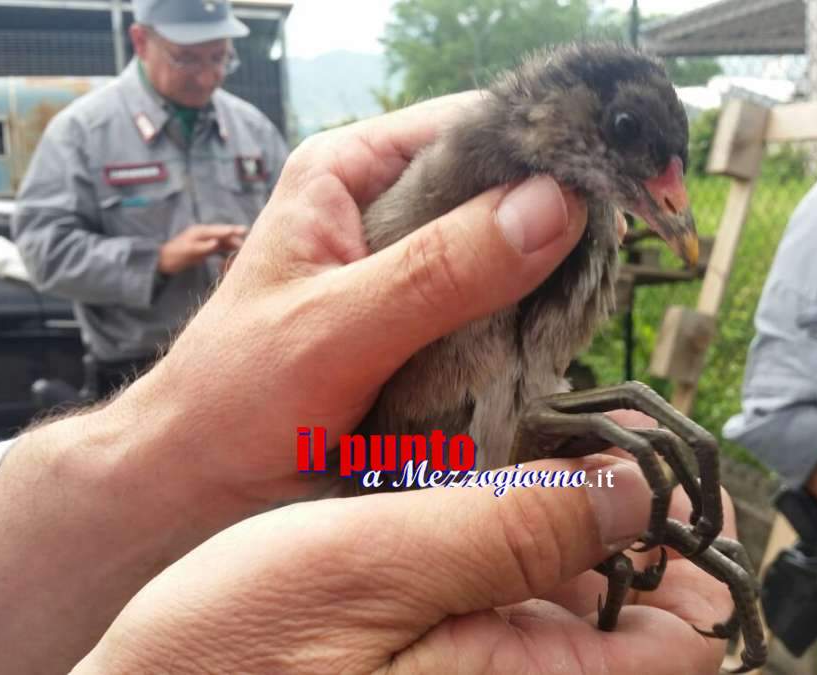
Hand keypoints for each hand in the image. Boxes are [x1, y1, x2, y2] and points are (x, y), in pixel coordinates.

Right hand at [71, 457, 734, 674]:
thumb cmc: (234, 653)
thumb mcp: (378, 563)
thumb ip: (516, 528)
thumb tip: (635, 488)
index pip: (685, 635)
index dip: (695, 544)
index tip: (672, 464)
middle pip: (636, 622)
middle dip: (626, 526)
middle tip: (594, 438)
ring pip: (570, 613)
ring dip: (567, 533)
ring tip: (540, 451)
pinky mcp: (435, 672)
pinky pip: (505, 617)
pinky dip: (511, 556)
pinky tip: (480, 500)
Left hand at [116, 90, 589, 509]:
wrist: (197, 483)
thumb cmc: (233, 397)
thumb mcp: (334, 328)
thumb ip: (437, 271)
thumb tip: (553, 205)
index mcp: (348, 172)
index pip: (470, 125)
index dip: (547, 145)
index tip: (619, 178)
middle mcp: (384, 208)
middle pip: (498, 187)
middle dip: (559, 217)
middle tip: (617, 253)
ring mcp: (407, 270)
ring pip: (506, 251)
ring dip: (549, 278)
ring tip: (594, 300)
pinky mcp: (423, 326)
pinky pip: (496, 309)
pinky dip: (527, 326)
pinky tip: (557, 341)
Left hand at [157, 224, 248, 274]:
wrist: (163, 262)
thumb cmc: (174, 255)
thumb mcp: (188, 251)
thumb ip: (202, 246)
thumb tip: (216, 242)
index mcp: (201, 232)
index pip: (220, 230)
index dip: (232, 230)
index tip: (244, 230)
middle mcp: (205, 235)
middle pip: (224, 236)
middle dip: (235, 241)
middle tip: (247, 248)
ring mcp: (205, 242)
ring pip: (223, 243)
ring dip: (232, 248)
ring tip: (242, 255)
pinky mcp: (205, 250)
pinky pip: (219, 251)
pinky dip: (226, 254)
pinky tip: (231, 260)